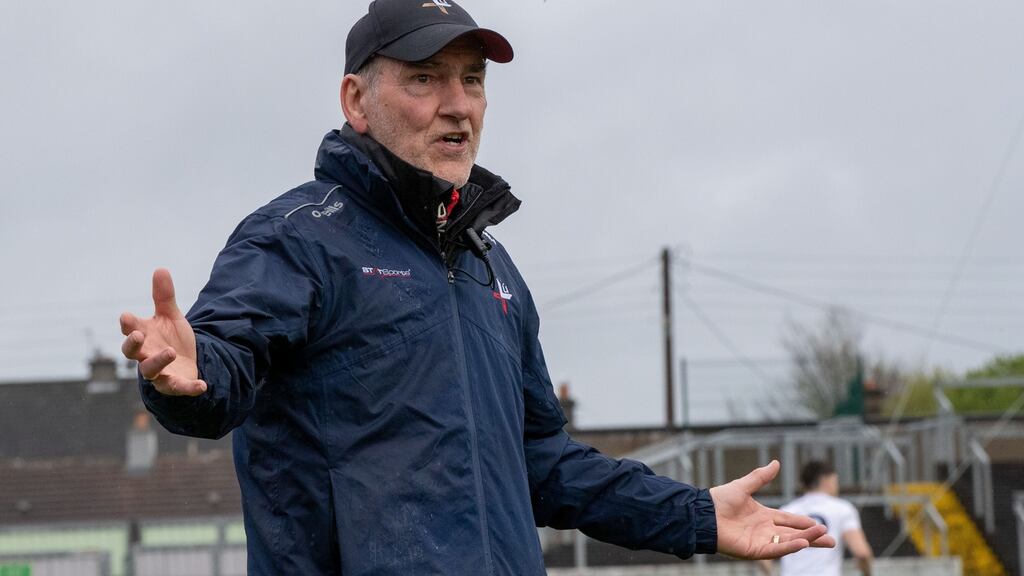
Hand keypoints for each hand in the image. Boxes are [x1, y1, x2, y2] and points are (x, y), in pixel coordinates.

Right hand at [119, 268, 206, 395]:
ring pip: (150, 371)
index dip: (128, 324)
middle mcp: (146, 355)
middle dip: (133, 345)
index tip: (126, 316)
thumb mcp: (171, 316)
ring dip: (158, 361)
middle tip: (137, 335)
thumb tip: (161, 269)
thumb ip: (164, 297)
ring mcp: (159, 372)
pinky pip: (179, 388)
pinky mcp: (174, 385)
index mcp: (144, 336)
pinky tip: (202, 386)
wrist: (186, 361)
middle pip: (132, 353)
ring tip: (171, 352)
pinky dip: (189, 388)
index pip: (130, 329)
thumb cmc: (171, 338)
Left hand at [710, 460, 834, 558]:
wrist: (702, 513)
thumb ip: (760, 477)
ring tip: (823, 537)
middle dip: (812, 537)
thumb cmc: (718, 501)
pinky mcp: (753, 551)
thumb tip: (776, 463)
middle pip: (793, 534)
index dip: (804, 523)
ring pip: (787, 542)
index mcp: (763, 516)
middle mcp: (764, 530)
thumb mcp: (743, 486)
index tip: (821, 524)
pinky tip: (802, 543)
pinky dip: (789, 547)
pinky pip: (775, 550)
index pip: (789, 520)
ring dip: (805, 540)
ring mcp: (759, 541)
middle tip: (831, 540)